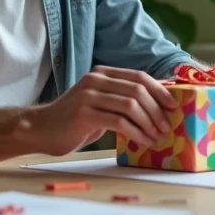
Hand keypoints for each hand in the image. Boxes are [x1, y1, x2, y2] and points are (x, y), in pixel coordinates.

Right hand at [33, 66, 176, 154]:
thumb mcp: (100, 103)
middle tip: (167, 127)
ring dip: (148, 123)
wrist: (41, 129)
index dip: (160, 90)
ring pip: (131, 105)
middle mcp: (96, 80)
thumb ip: (121, 99)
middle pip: (138, 90)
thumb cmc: (74, 120)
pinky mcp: (84, 114)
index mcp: (103, 74)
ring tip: (156, 137)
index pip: (139, 76)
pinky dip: (136, 133)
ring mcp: (89, 95)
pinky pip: (119, 122)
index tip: (174, 106)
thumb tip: (156, 105)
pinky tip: (142, 141)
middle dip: (157, 110)